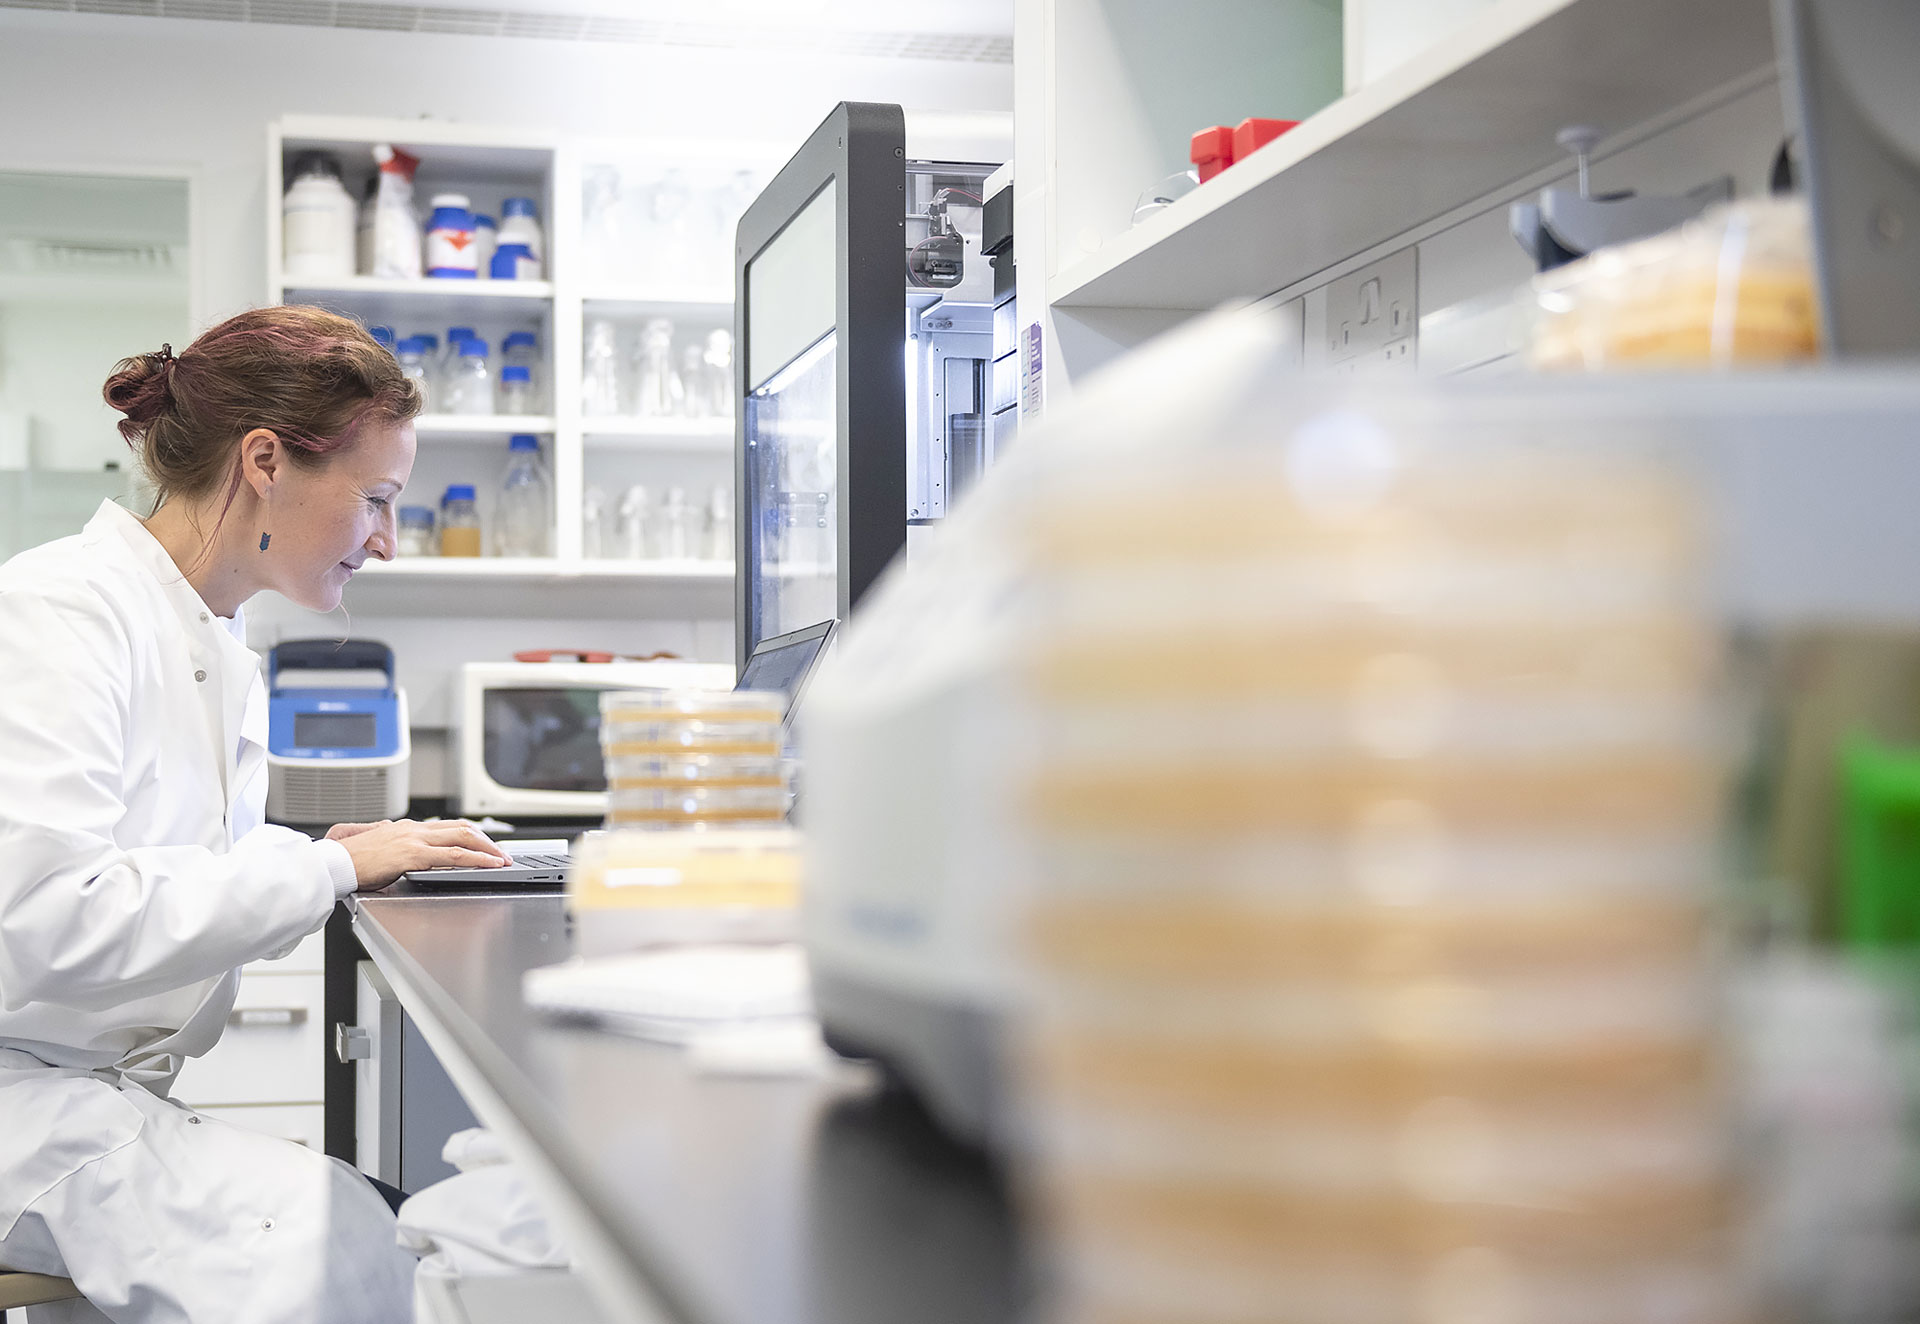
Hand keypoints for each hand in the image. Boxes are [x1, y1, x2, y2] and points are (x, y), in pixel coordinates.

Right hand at [333, 818, 511, 890]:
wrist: (333, 863)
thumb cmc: (349, 861)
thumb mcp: (376, 848)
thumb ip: (391, 846)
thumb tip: (395, 848)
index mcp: (405, 828)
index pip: (447, 827)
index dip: (469, 835)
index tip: (484, 844)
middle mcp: (413, 829)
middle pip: (461, 828)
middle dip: (486, 840)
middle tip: (501, 852)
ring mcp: (415, 840)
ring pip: (463, 838)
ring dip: (487, 849)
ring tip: (502, 859)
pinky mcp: (413, 855)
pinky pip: (454, 856)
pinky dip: (476, 859)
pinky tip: (488, 865)